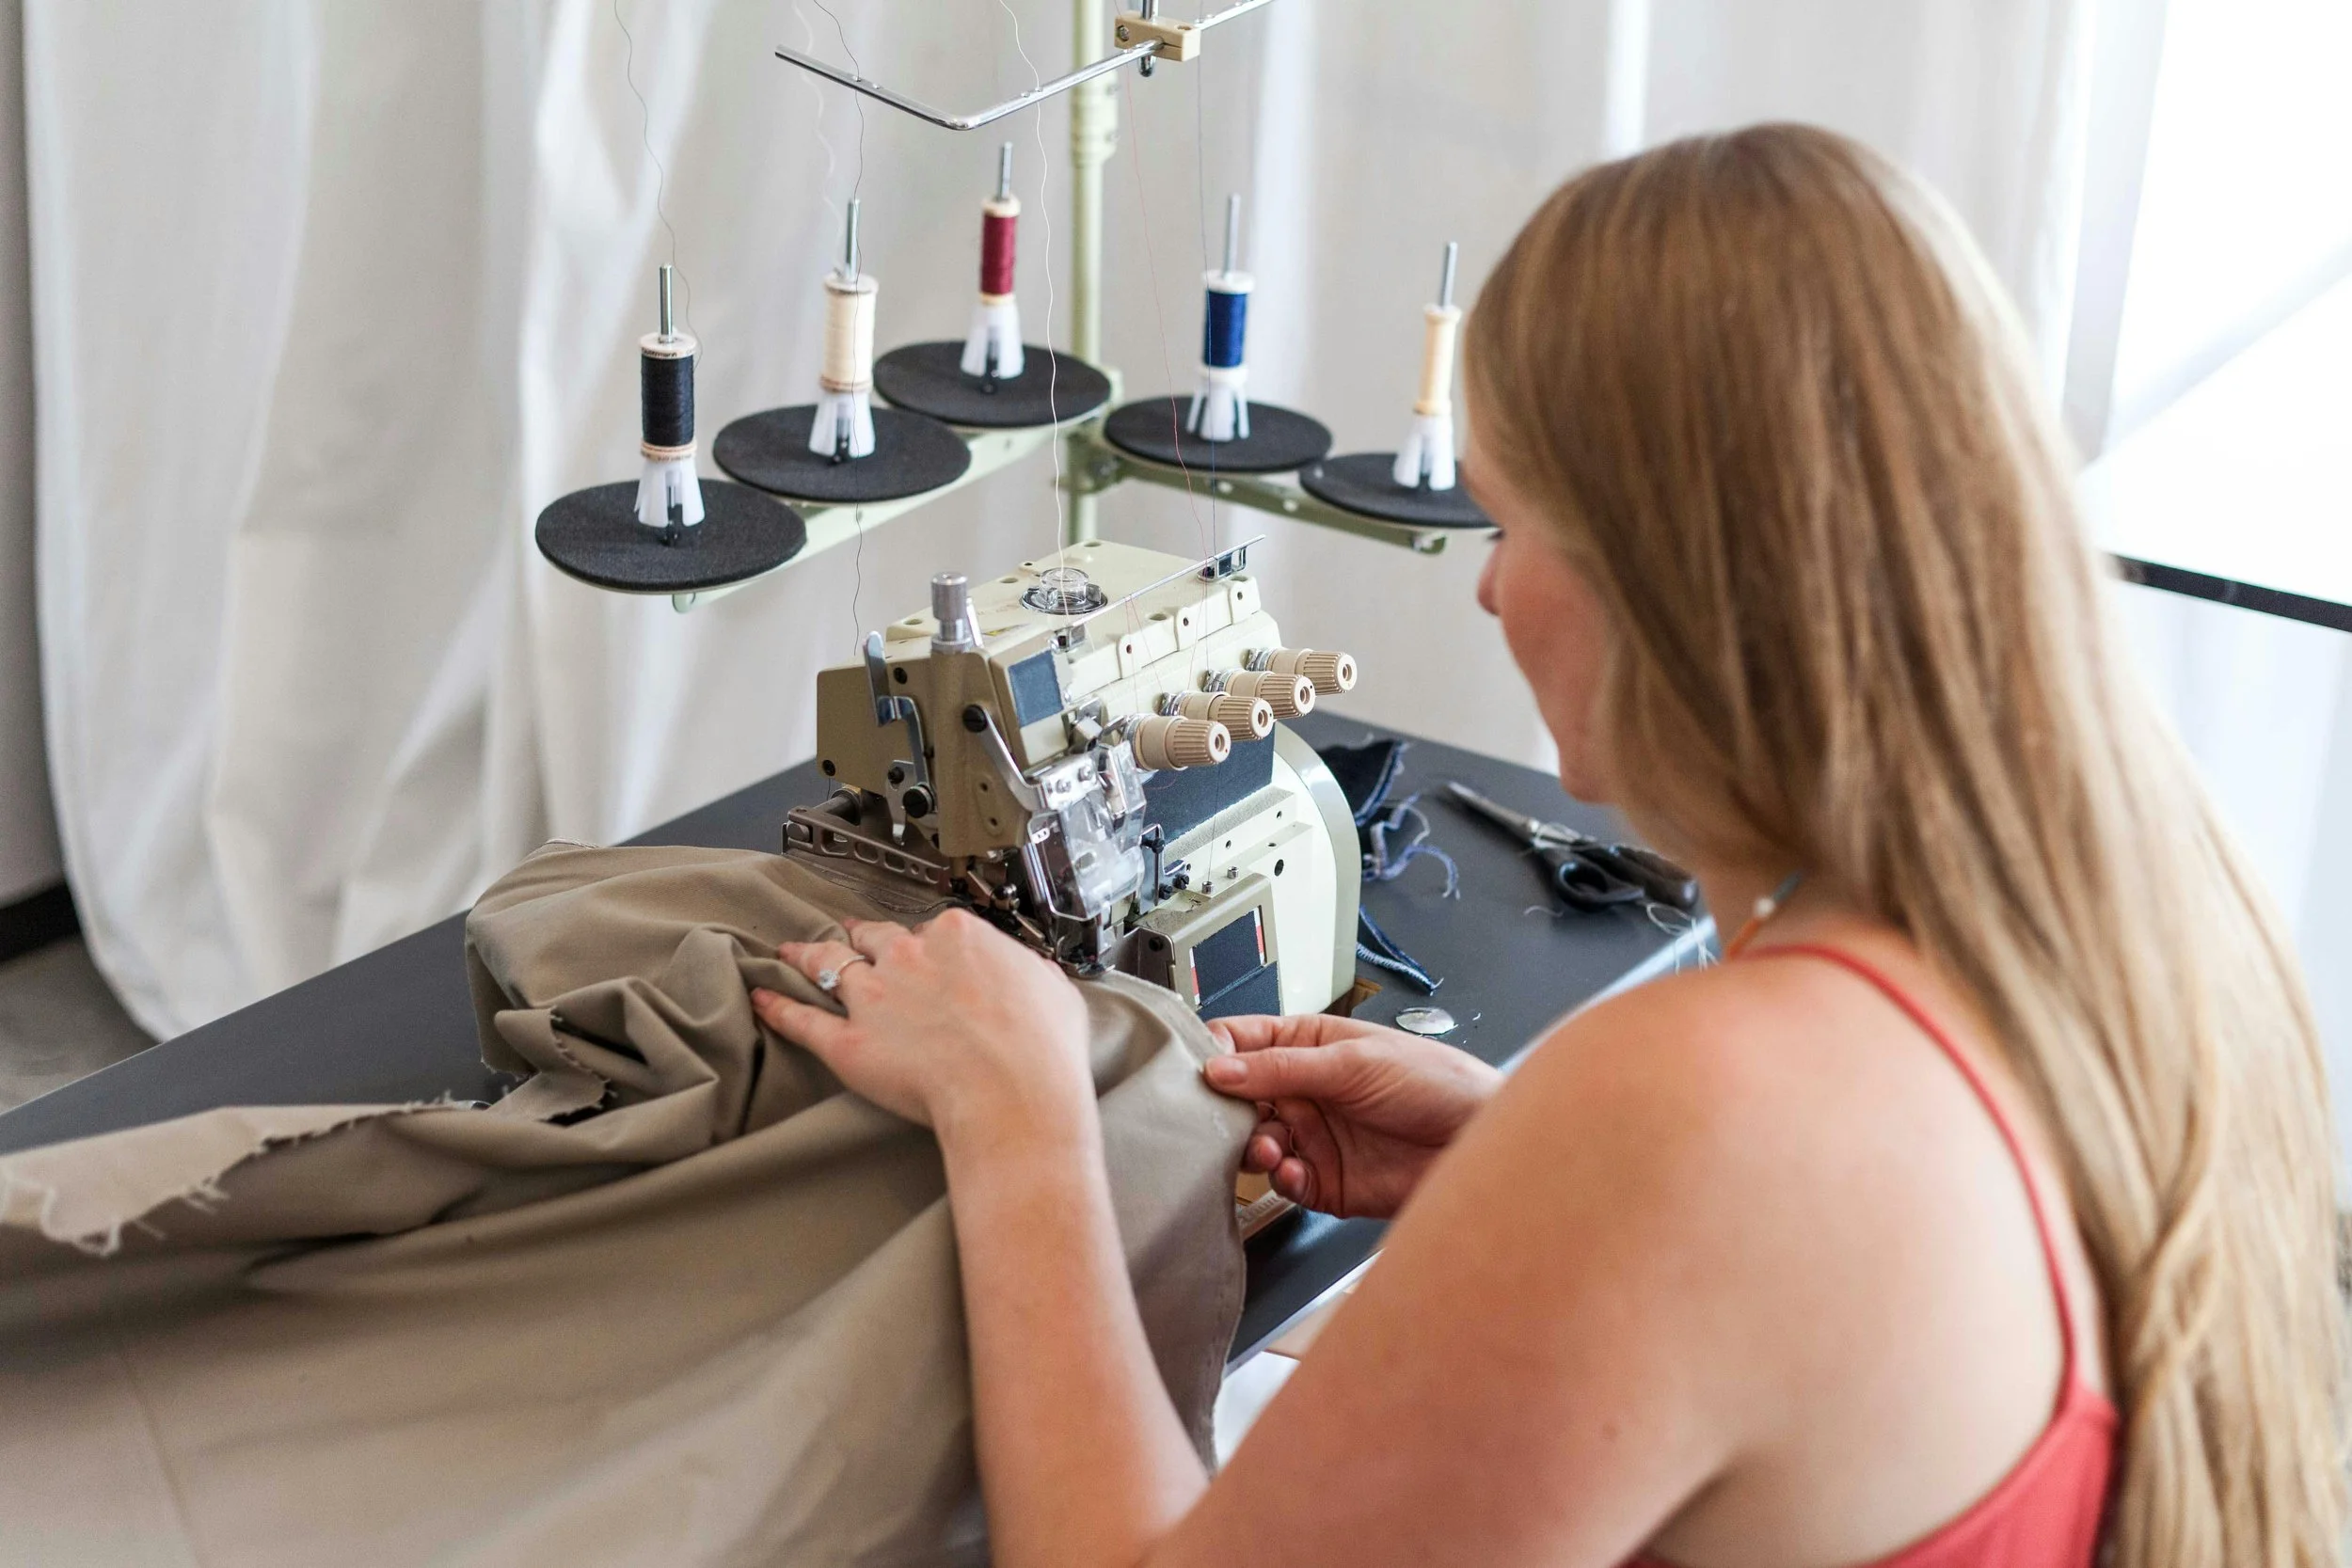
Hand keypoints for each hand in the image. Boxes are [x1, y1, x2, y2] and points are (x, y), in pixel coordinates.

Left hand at [750, 910, 1093, 1137]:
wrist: (1012, 1097)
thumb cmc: (1040, 1051)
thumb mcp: (1054, 992)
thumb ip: (1032, 975)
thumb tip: (1033, 975)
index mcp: (959, 936)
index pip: (934, 930)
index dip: (931, 946)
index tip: (930, 955)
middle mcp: (909, 956)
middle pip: (876, 936)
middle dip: (862, 936)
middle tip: (851, 935)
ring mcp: (872, 996)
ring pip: (830, 965)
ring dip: (808, 956)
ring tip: (791, 952)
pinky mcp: (846, 1042)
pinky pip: (801, 1019)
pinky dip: (778, 1007)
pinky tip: (762, 998)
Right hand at [1201, 1015, 1501, 1218]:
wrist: (1479, 1140)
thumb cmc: (1437, 1083)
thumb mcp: (1354, 1062)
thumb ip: (1283, 1067)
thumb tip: (1220, 1067)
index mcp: (1310, 1046)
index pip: (1244, 1042)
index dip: (1216, 1053)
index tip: (1197, 1070)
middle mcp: (1306, 1091)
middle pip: (1240, 1099)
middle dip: (1226, 1110)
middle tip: (1223, 1119)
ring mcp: (1315, 1136)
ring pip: (1257, 1144)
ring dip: (1253, 1147)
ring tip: (1268, 1147)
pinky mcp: (1326, 1180)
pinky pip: (1286, 1182)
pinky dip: (1281, 1179)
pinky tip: (1293, 1171)